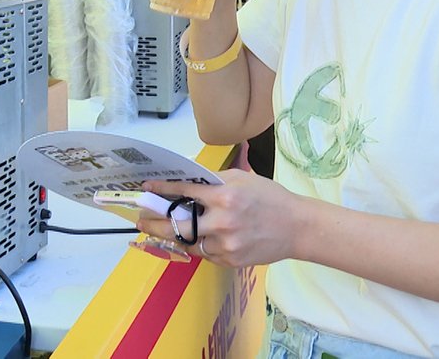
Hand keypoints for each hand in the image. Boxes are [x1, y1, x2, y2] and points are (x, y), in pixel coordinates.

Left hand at [135, 169, 300, 267]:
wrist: (297, 227)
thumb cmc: (270, 198)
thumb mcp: (243, 180)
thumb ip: (215, 181)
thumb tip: (189, 182)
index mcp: (225, 197)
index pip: (185, 192)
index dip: (162, 189)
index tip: (147, 188)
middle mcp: (223, 222)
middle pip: (177, 226)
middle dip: (154, 223)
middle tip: (141, 220)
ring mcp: (226, 244)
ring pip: (190, 242)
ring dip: (179, 235)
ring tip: (166, 228)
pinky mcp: (230, 260)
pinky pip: (206, 253)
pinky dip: (200, 245)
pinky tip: (201, 237)